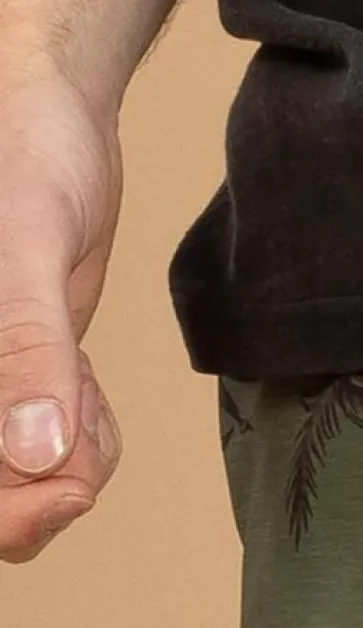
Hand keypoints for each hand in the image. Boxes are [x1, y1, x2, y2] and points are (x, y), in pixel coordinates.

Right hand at [0, 64, 123, 562]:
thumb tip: (36, 456)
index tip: (70, 483)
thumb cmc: (24, 154)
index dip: (9, 512)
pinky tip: (86, 382)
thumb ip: (29, 349)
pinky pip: (49, 456)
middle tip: (89, 412)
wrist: (52, 115)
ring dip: (75, 455)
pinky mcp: (13, 386)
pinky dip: (85, 438)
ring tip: (84, 378)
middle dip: (49, 484)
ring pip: (24, 486)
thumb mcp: (27, 246)